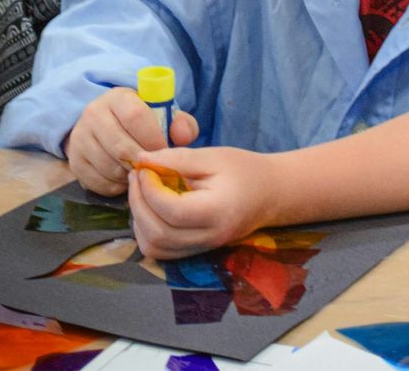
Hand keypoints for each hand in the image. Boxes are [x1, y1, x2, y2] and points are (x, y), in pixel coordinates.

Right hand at [64, 86, 199, 195]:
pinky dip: (117, 187)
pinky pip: (98, 182)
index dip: (153, 139)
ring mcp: (80, 138)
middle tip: (155, 171)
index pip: (135, 117)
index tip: (164, 152)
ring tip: (142, 175)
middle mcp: (94, 114)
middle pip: (121, 147)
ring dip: (130, 177)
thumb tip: (183, 136)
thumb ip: (180, 123)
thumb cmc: (142, 121)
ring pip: (109, 167)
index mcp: (118, 97)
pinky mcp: (74, 161)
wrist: (105, 125)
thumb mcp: (162, 115)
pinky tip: (126, 181)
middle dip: (143, 163)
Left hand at [127, 146, 276, 258]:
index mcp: (217, 212)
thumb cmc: (244, 170)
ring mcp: (202, 249)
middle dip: (138, 203)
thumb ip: (176, 158)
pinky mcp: (194, 252)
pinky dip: (147, 231)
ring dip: (139, 220)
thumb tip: (140, 159)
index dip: (149, 189)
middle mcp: (209, 238)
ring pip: (154, 248)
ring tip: (142, 192)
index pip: (171, 211)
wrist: (270, 194)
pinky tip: (151, 208)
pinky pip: (160, 252)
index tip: (144, 167)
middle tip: (137, 176)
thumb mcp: (213, 156)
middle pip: (158, 234)